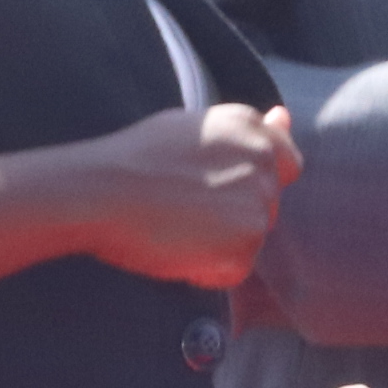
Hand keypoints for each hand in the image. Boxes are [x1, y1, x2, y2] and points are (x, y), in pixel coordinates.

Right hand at [82, 105, 298, 288]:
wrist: (100, 191)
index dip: (256, 181)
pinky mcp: (243, 246)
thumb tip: (285, 117)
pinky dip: (209, 270)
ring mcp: (256, 205)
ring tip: (176, 226)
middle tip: (183, 207)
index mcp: (250, 129)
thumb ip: (246, 129)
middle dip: (234, 213)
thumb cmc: (134, 158)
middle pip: (266, 205)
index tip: (222, 189)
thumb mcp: (193, 127)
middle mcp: (262, 162)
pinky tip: (176, 250)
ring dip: (221, 243)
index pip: (286, 162)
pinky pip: (235, 270)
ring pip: (251, 238)